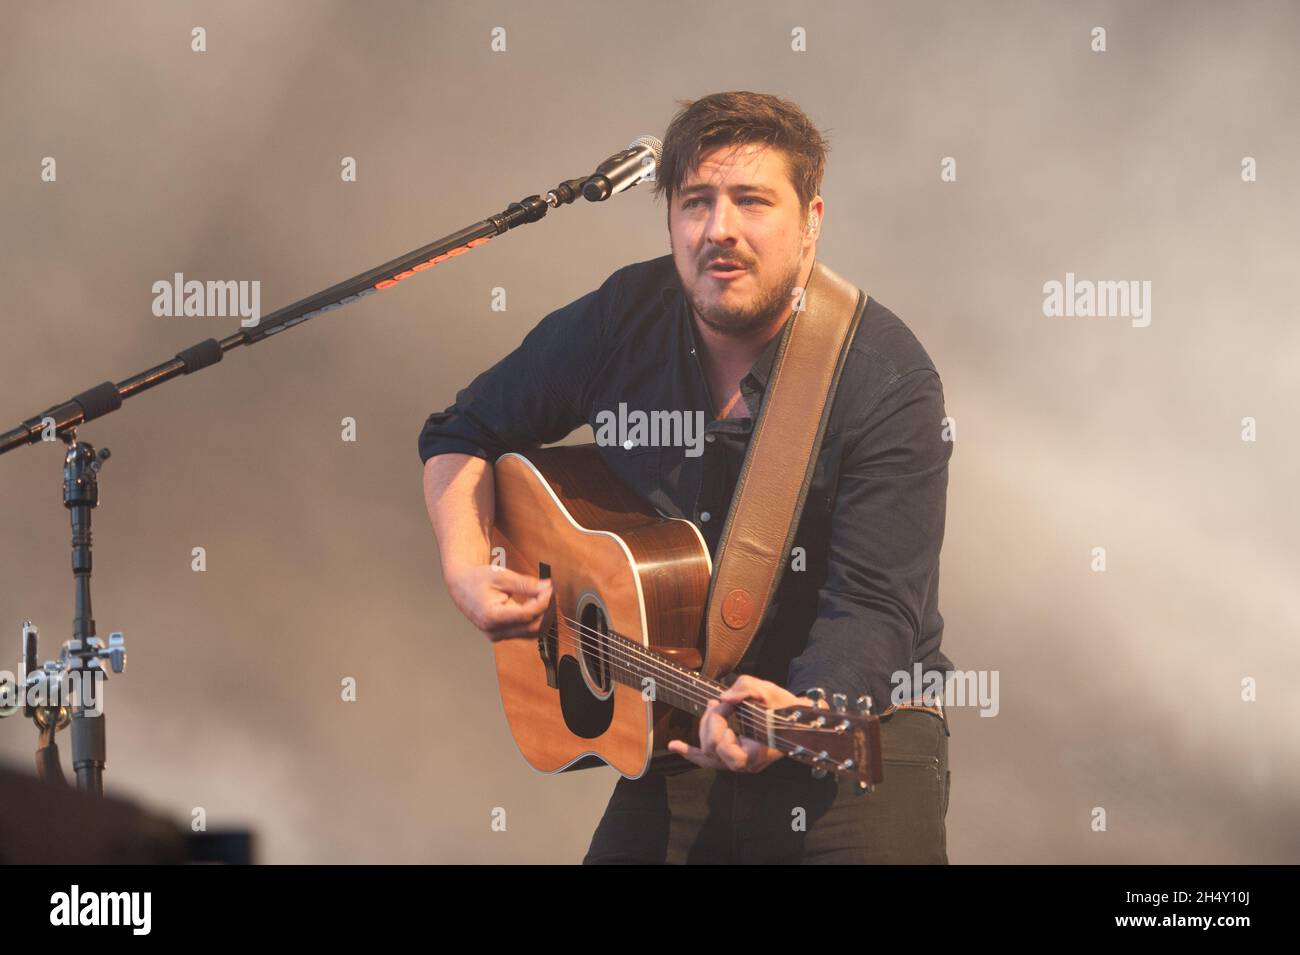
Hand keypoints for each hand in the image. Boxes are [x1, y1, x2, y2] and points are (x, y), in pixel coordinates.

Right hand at [444, 564, 551, 640]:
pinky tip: (535, 605)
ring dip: (542, 617)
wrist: (462, 586)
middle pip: (532, 628)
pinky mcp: (502, 634)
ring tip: (544, 597)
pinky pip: (525, 632)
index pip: (526, 615)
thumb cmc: (477, 580)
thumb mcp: (502, 576)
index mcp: (491, 617)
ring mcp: (498, 635)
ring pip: (531, 633)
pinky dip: (534, 620)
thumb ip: (526, 584)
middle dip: (546, 611)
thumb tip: (546, 587)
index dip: (543, 603)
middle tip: (550, 593)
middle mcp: (494, 631)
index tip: (550, 590)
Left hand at [667, 675, 825, 772]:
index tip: (729, 705)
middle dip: (711, 720)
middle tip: (722, 703)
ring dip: (705, 726)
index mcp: (756, 753)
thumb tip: (724, 698)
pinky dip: (690, 751)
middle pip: (711, 748)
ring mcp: (739, 762)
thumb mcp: (767, 690)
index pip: (724, 747)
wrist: (798, 720)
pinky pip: (708, 759)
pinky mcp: (733, 757)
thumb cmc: (784, 707)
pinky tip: (675, 745)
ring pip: (707, 752)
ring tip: (714, 707)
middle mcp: (746, 764)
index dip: (719, 723)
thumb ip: (745, 689)